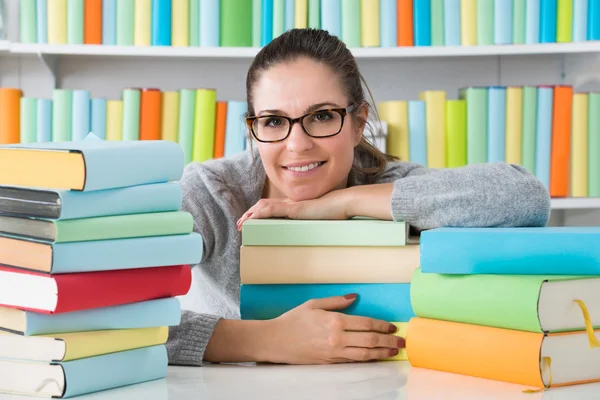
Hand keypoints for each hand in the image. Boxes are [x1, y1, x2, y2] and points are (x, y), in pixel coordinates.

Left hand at [236, 190, 349, 229]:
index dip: (260, 213)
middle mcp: (291, 204)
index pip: (274, 208)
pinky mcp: (293, 209)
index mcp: (297, 207)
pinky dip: (258, 214)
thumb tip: (314, 239)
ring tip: (241, 223)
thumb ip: (315, 226)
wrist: (344, 204)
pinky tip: (250, 219)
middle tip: (241, 224)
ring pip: (265, 207)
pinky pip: (271, 210)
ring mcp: (292, 205)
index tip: (251, 222)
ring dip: (251, 215)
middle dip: (251, 214)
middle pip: (265, 206)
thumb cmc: (337, 214)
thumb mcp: (322, 222)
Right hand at [262, 294, 404, 364]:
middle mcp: (337, 339)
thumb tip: (355, 297)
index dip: (382, 326)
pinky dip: (367, 359)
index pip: (366, 324)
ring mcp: (334, 353)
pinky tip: (375, 357)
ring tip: (393, 352)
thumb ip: (337, 301)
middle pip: (370, 340)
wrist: (276, 341)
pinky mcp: (330, 362)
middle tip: (402, 342)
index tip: (392, 327)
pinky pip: (353, 361)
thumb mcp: (314, 304)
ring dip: (382, 353)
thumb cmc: (293, 320)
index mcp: (335, 322)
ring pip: (364, 354)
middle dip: (388, 341)